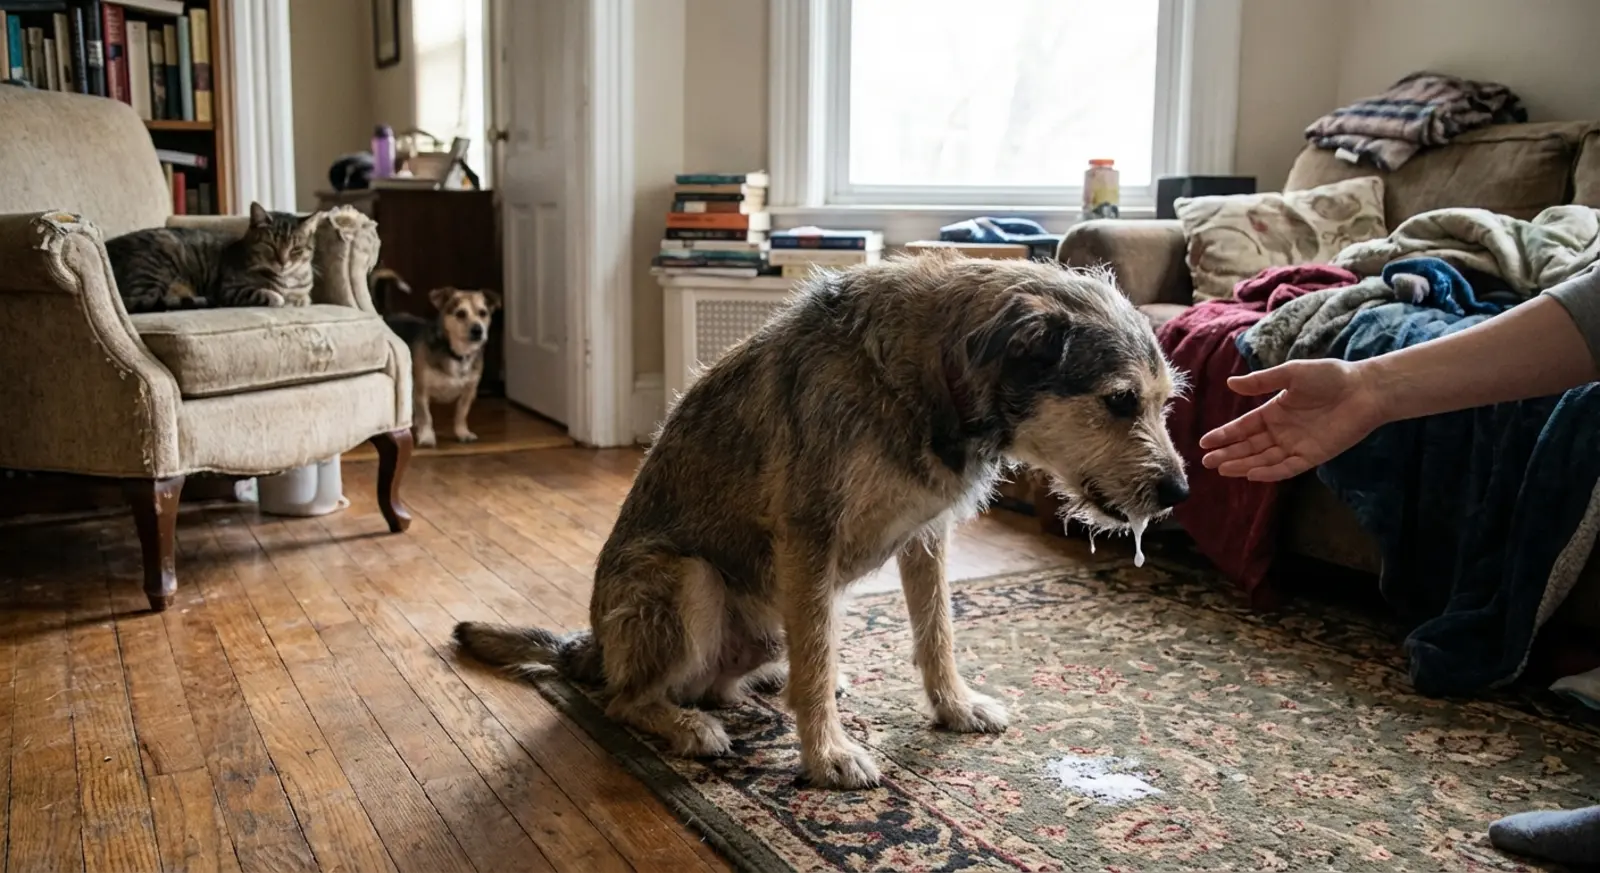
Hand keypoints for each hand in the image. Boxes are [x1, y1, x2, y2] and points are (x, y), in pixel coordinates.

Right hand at [1199, 359, 1387, 481]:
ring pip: (1263, 459)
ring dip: (1243, 465)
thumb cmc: (1330, 376)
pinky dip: (1269, 472)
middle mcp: (1282, 431)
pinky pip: (1287, 468)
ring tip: (1222, 469)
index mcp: (1274, 412)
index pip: (1244, 427)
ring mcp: (1296, 445)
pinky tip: (1251, 474)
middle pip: (1249, 446)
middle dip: (1228, 453)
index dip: (1225, 434)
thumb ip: (1262, 382)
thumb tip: (1230, 383)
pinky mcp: (1312, 456)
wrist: (1364, 390)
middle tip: (1206, 461)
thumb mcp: (1291, 373)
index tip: (1205, 442)